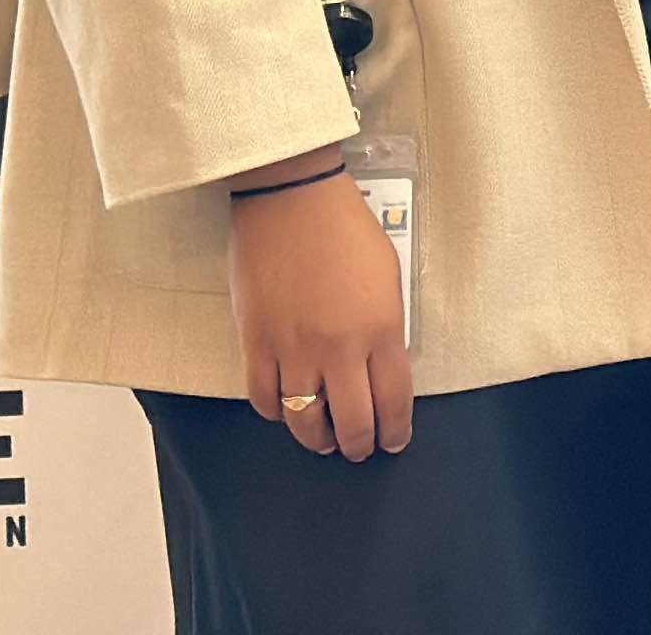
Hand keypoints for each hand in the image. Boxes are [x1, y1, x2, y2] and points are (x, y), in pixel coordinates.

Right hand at [230, 157, 412, 458]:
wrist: (292, 202)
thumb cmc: (346, 229)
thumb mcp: (388, 276)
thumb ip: (386, 327)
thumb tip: (381, 365)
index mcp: (380, 329)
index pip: (392, 400)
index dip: (394, 430)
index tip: (394, 440)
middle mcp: (337, 348)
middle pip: (351, 421)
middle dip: (359, 444)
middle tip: (360, 449)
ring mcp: (292, 349)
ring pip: (303, 420)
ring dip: (316, 438)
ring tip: (325, 441)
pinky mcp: (255, 343)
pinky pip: (263, 398)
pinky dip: (274, 413)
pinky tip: (284, 412)